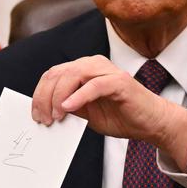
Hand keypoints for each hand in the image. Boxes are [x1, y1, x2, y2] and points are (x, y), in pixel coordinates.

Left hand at [31, 55, 186, 169]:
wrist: (150, 123)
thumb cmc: (120, 116)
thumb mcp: (87, 113)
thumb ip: (69, 107)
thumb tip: (45, 111)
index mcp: (83, 69)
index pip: (53, 74)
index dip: (40, 94)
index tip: (35, 115)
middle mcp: (93, 64)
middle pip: (58, 73)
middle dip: (45, 97)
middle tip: (43, 119)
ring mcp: (107, 70)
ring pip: (73, 75)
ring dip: (58, 97)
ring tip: (55, 116)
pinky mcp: (119, 81)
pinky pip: (94, 85)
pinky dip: (78, 96)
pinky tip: (68, 108)